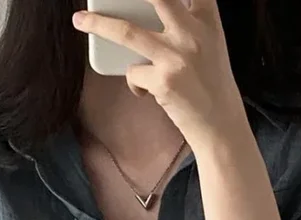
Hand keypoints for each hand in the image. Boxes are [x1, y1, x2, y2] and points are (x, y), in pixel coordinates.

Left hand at [72, 0, 247, 148]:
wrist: (220, 126)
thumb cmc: (212, 87)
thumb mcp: (211, 46)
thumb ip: (189, 24)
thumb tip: (151, 12)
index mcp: (208, 21)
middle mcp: (193, 33)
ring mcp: (177, 56)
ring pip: (127, 32)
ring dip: (98, 25)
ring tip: (80, 21)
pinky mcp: (163, 81)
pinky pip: (133, 73)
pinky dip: (134, 82)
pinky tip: (146, 91)